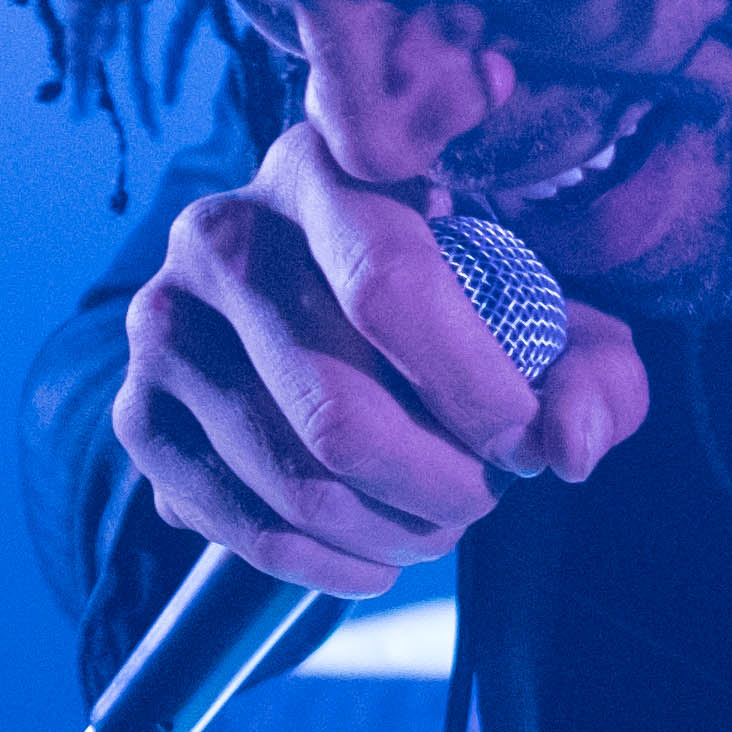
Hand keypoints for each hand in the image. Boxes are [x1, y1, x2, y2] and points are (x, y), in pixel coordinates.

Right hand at [113, 121, 650, 597]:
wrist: (322, 310)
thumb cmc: (460, 306)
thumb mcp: (551, 317)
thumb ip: (594, 373)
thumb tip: (569, 443)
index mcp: (325, 167)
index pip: (388, 282)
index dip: (472, 388)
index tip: (526, 443)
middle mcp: (220, 231)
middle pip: (335, 407)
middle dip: (437, 483)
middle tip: (487, 499)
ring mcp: (162, 323)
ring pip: (290, 475)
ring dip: (391, 531)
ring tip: (441, 525)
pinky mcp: (136, 411)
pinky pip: (237, 522)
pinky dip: (327, 564)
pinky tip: (377, 556)